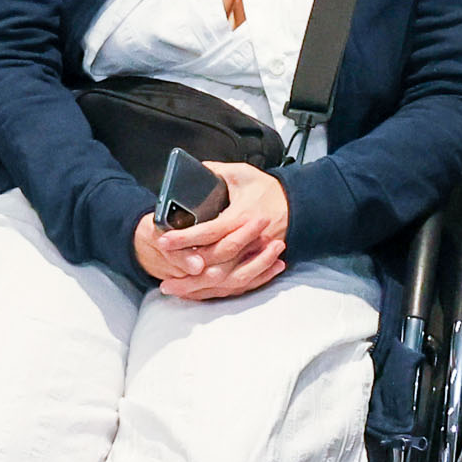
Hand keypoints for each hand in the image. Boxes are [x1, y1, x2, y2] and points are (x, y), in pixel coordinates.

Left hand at [137, 161, 291, 300]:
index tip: (164, 240)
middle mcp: (249, 240)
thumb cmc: (269, 189)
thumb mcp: (242, 174)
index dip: (186, 238)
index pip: (210, 231)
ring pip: (224, 278)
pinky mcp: (255, 264)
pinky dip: (214, 290)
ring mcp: (254, 255)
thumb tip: (193, 169)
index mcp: (242, 217)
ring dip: (197, 285)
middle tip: (162, 273)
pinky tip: (195, 292)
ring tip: (172, 287)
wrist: (299, 206)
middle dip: (186, 267)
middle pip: (215, 261)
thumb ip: (216, 171)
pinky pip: (234, 283)